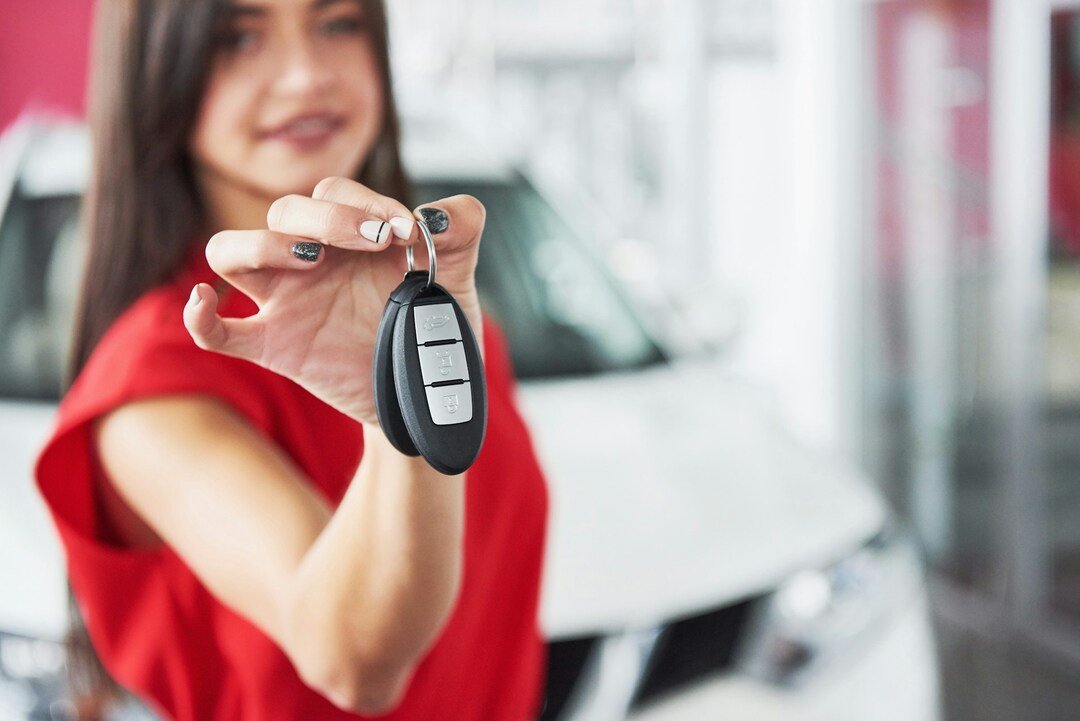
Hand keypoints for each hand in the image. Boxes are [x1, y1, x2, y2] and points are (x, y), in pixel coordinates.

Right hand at [183, 177, 484, 426]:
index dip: (364, 201)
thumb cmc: (433, 323)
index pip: (333, 191)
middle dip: (325, 217)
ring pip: (230, 253)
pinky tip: (201, 303)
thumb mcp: (458, 274)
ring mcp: (285, 301)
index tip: (407, 232)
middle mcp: (310, 259)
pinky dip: (197, 317)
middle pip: (283, 211)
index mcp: (348, 234)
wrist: (427, 387)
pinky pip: (217, 332)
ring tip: (312, 261)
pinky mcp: (273, 347)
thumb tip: (436, 215)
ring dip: (262, 246)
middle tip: (373, 240)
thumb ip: (461, 229)